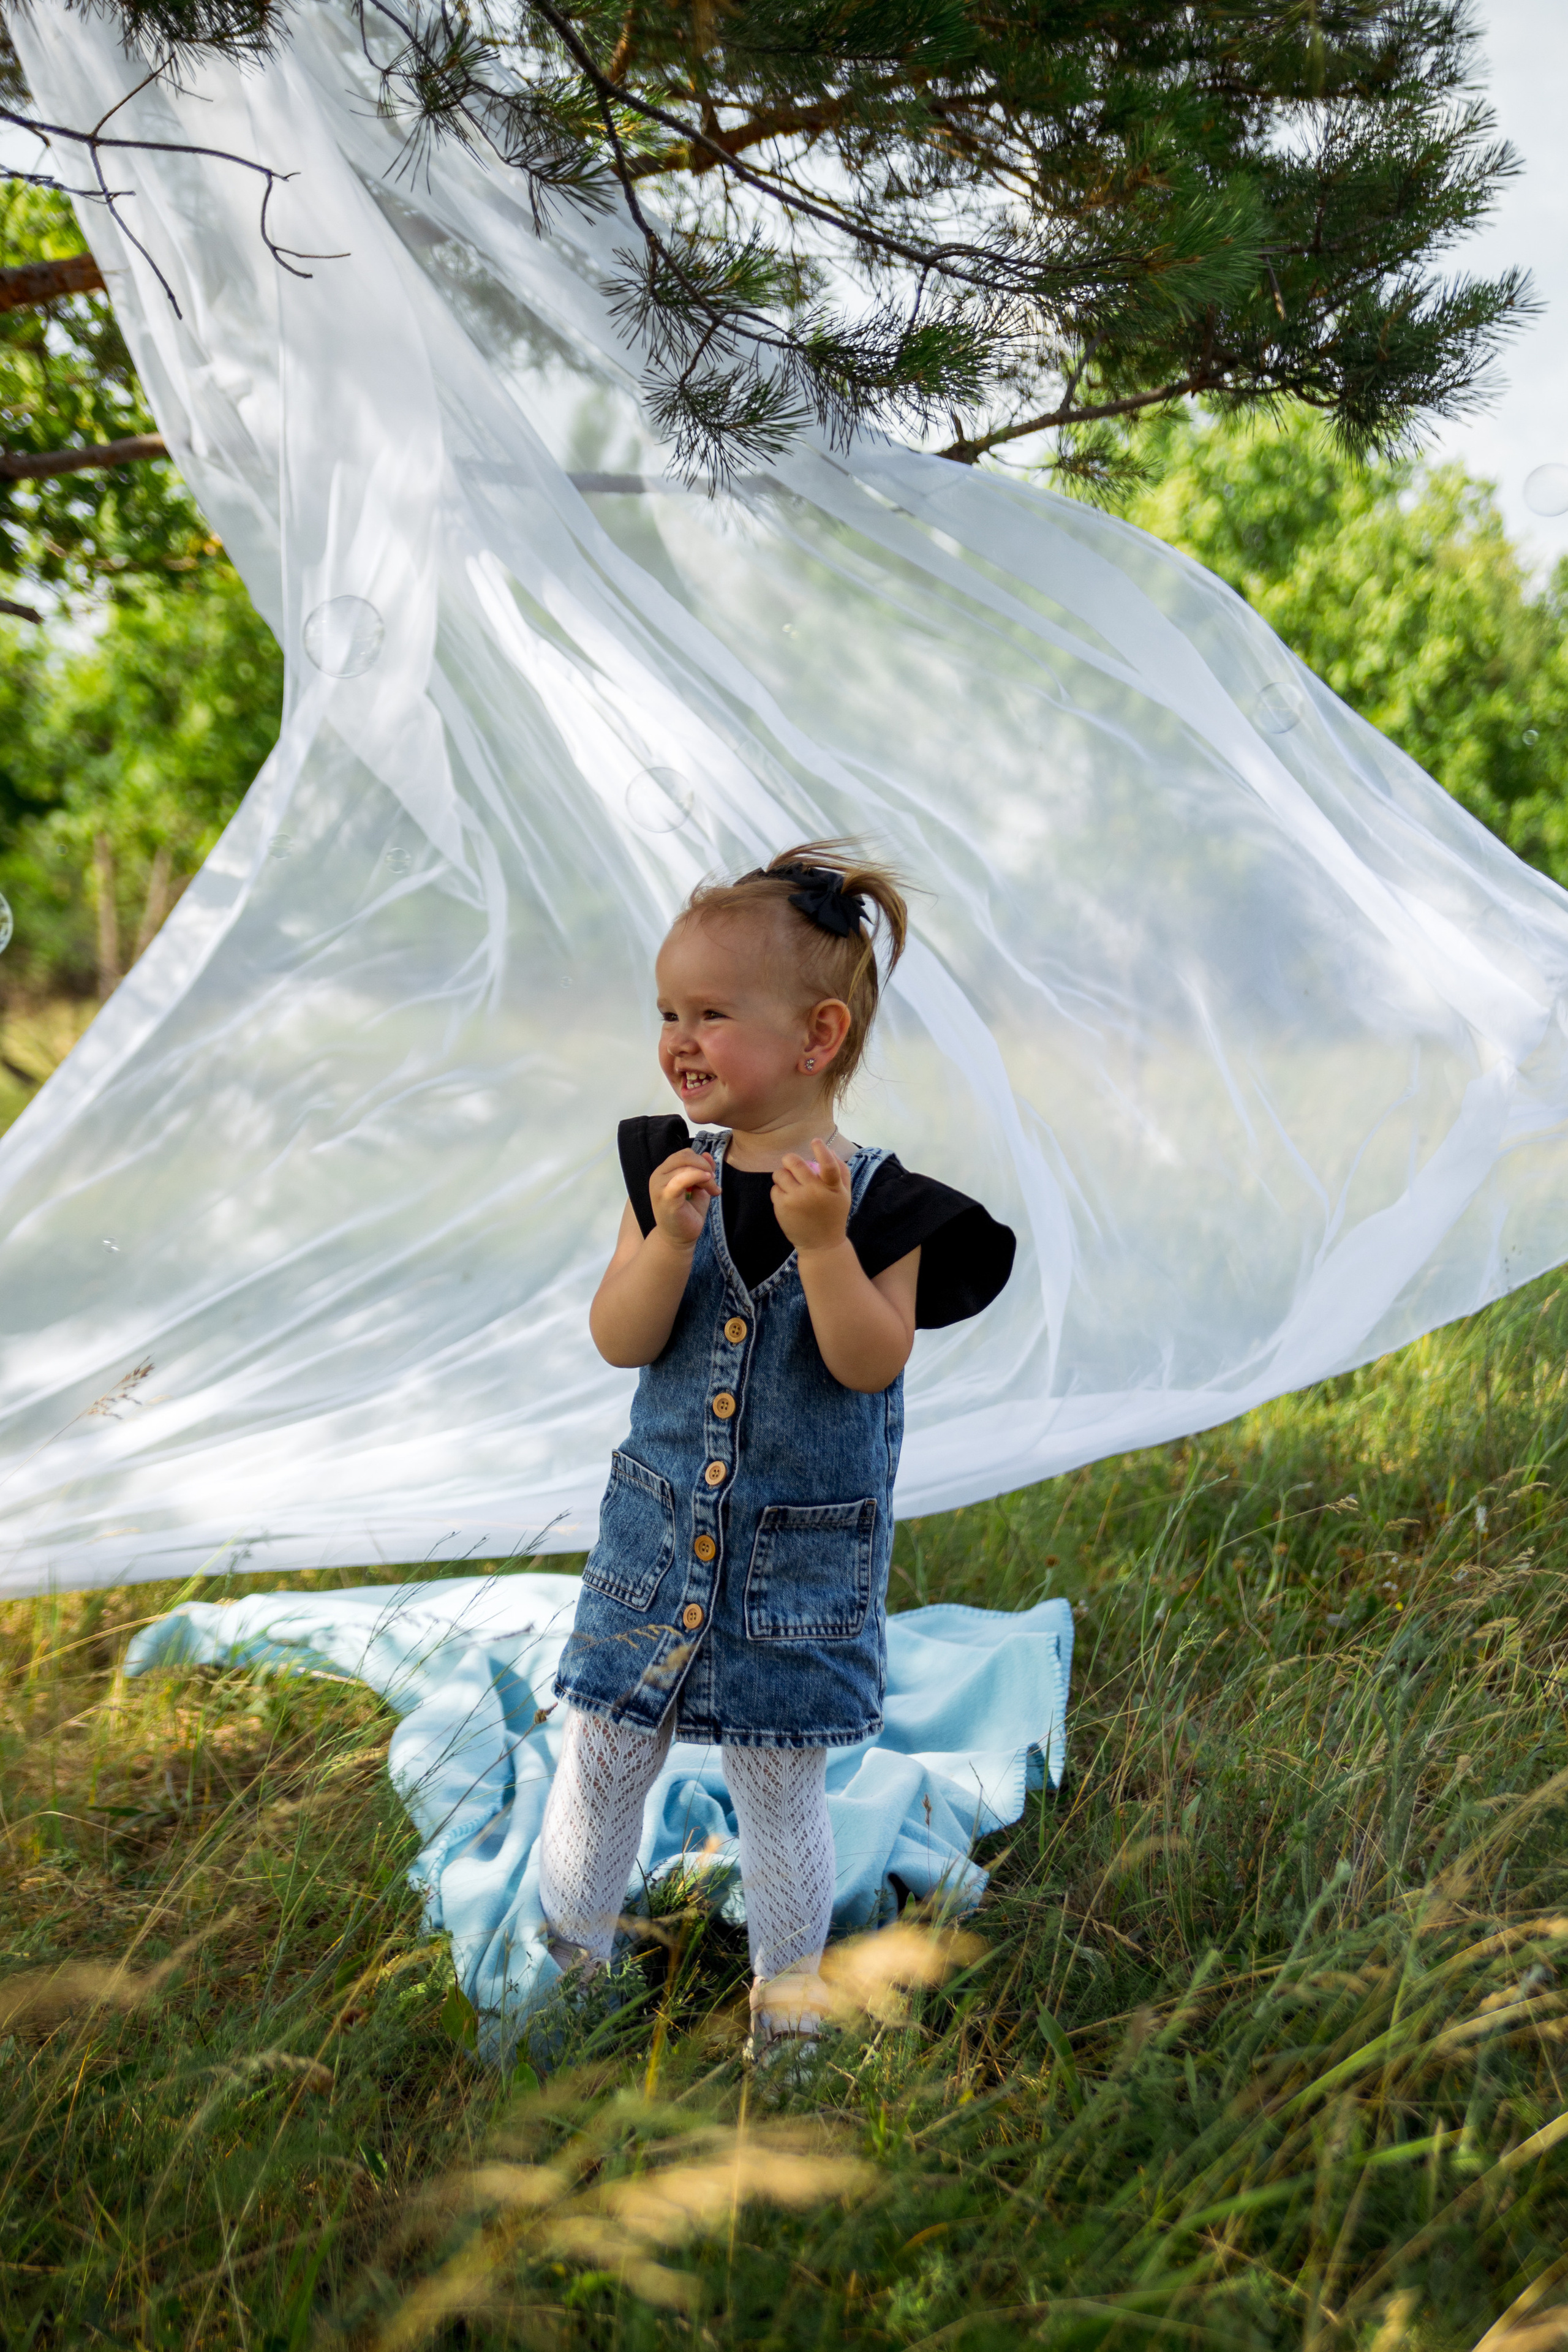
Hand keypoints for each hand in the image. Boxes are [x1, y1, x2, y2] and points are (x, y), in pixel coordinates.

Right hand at [649, 1148, 717, 1249]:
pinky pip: (681, 1179)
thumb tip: (707, 1154)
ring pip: (685, 1166)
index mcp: (664, 1171)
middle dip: (704, 1166)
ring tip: (713, 1190)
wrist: (679, 1239)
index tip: (712, 1177)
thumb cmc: (687, 1215)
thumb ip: (702, 1170)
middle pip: (685, 1156)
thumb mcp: (699, 1187)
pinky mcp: (665, 1197)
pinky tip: (708, 1182)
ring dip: (705, 1175)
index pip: (685, 1154)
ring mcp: (659, 1186)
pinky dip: (697, 1176)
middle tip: (714, 1183)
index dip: (702, 1161)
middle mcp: (658, 1175)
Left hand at [772, 1140, 852, 1257]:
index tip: (815, 1141)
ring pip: (780, 1174)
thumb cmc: (833, 1216)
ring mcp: (797, 1200)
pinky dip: (779, 1190)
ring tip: (789, 1183)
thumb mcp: (844, 1194)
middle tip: (790, 1163)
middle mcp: (814, 1192)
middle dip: (790, 1160)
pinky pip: (775, 1189)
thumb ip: (841, 1171)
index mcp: (832, 1188)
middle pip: (796, 1163)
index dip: (821, 1150)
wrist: (822, 1245)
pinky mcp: (783, 1207)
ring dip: (783, 1175)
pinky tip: (788, 1199)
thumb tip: (829, 1150)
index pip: (829, 1165)